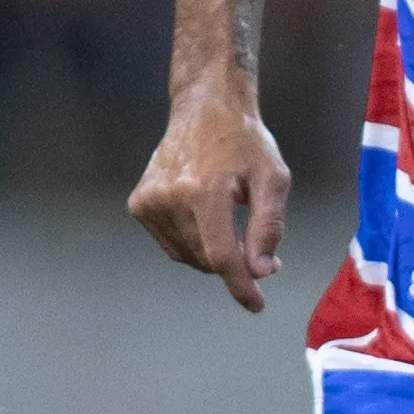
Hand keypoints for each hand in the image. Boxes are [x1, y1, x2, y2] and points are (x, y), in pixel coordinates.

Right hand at [129, 93, 294, 310]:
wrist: (204, 109)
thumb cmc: (245, 143)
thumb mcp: (273, 178)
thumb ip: (269, 227)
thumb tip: (261, 271)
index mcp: (204, 190)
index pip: (221, 255)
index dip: (240, 285)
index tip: (256, 305)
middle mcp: (170, 197)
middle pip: (206, 259)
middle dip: (235, 263)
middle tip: (257, 246)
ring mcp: (149, 202)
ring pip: (188, 257)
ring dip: (213, 254)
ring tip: (232, 223)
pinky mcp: (139, 204)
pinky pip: (172, 245)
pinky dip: (193, 243)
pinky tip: (205, 216)